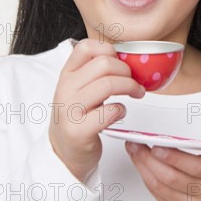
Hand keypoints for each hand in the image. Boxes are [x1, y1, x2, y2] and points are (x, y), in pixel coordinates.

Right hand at [49, 38, 144, 183]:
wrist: (64, 153)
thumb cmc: (78, 117)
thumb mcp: (79, 88)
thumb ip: (94, 72)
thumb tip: (126, 58)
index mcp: (67, 74)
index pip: (86, 47)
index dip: (108, 50)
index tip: (119, 62)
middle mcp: (65, 89)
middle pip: (104, 64)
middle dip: (126, 71)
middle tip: (133, 81)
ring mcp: (70, 110)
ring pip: (108, 84)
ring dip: (130, 87)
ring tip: (136, 93)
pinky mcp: (79, 131)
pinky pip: (110, 111)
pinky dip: (122, 110)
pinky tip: (120, 113)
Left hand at [125, 123, 200, 200]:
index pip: (196, 167)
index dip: (176, 158)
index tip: (159, 145)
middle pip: (174, 178)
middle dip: (151, 160)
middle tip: (138, 143)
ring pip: (162, 186)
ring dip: (144, 167)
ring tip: (134, 148)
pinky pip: (158, 194)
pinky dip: (146, 177)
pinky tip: (139, 162)